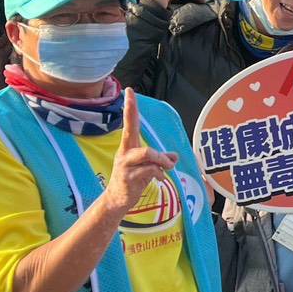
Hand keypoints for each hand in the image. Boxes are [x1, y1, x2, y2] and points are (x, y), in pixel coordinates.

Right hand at [105, 89, 175, 215]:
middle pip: (130, 130)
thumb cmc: (132, 180)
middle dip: (131, 114)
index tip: (130, 90)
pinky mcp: (128, 178)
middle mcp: (125, 152)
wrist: (117, 200)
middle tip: (131, 98)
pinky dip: (160, 173)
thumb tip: (175, 157)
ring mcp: (125, 165)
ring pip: (147, 152)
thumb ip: (161, 160)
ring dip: (161, 159)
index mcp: (129, 146)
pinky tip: (161, 178)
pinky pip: (150, 170)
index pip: (130, 123)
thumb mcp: (148, 167)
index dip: (130, 107)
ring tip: (168, 166)